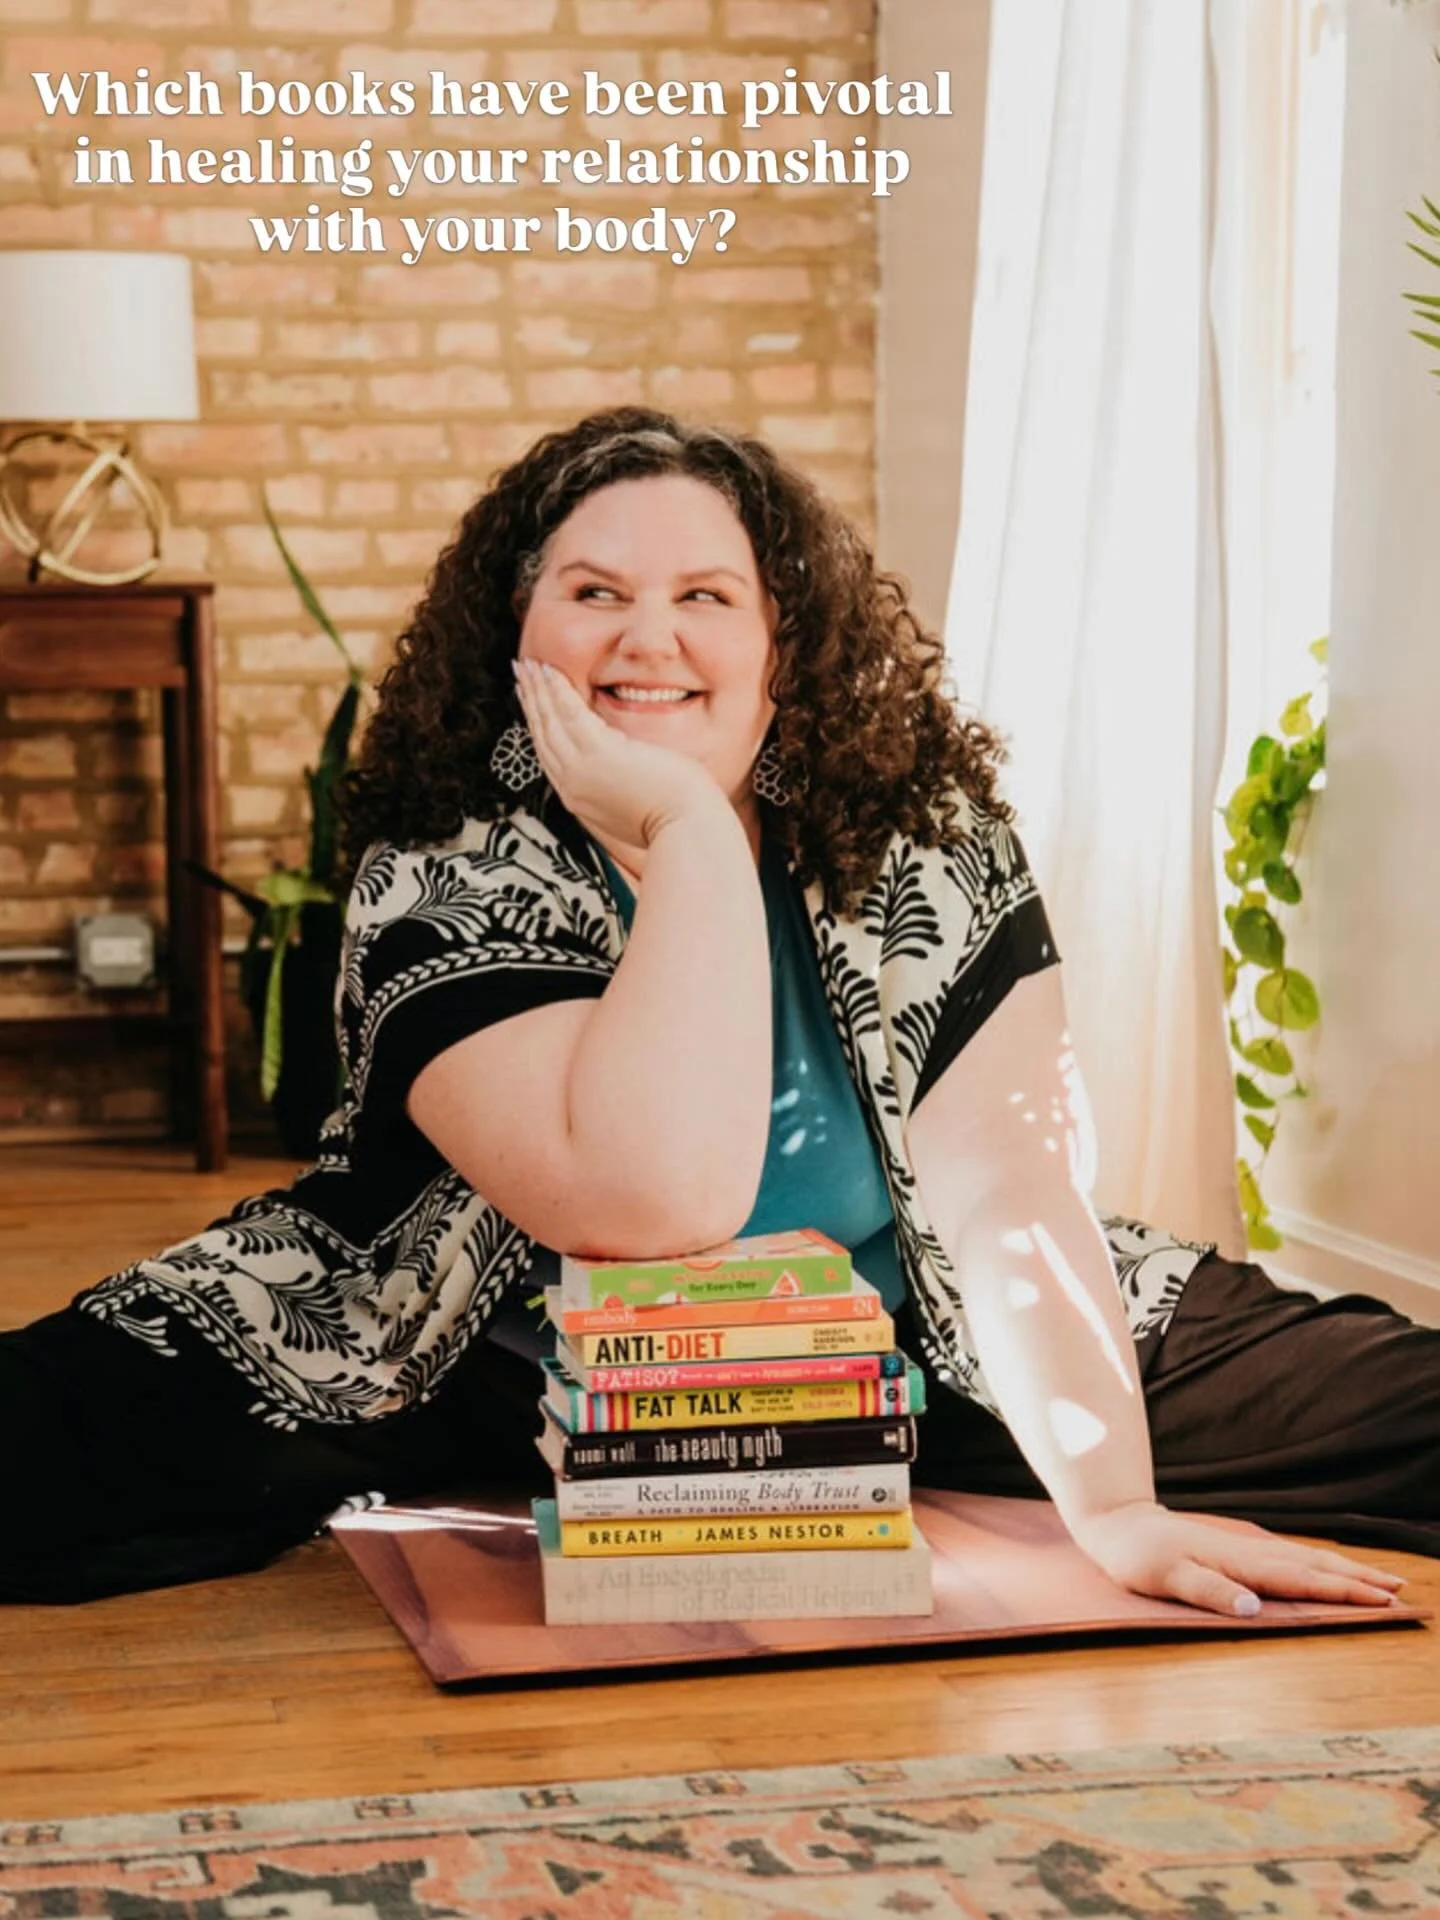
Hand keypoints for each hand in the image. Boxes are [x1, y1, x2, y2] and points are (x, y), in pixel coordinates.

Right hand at [513, 658, 726, 867]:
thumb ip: (615, 787)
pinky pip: (569, 714)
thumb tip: (620, 768)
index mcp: (579, 798)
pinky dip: (556, 690)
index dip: (537, 723)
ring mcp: (581, 771)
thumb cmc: (672, 819)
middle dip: (529, 701)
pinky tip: (549, 670)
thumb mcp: (631, 805)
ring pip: (549, 722)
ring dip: (536, 689)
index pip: (550, 754)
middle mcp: (572, 785)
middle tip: (521, 673)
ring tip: (527, 664)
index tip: (530, 700)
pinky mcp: (599, 753)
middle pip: (542, 736)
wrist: (685, 830)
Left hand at [1071, 1500, 1405, 1616]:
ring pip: (1306, 1559)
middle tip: (1400, 1591)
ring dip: (1344, 1570)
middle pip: (1315, 1566)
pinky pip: (1290, 1558)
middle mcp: (1250, 1553)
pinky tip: (1328, 1570)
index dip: (1343, 1592)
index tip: (1381, 1600)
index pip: (1302, 1580)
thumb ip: (1209, 1591)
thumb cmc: (1137, 1557)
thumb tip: (1254, 1608)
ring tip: (1379, 1580)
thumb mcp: (1165, 1578)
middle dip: (1358, 1579)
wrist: (1118, 1524)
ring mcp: (1246, 1549)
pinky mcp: (1238, 1550)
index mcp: (1240, 1563)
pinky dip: (1318, 1565)